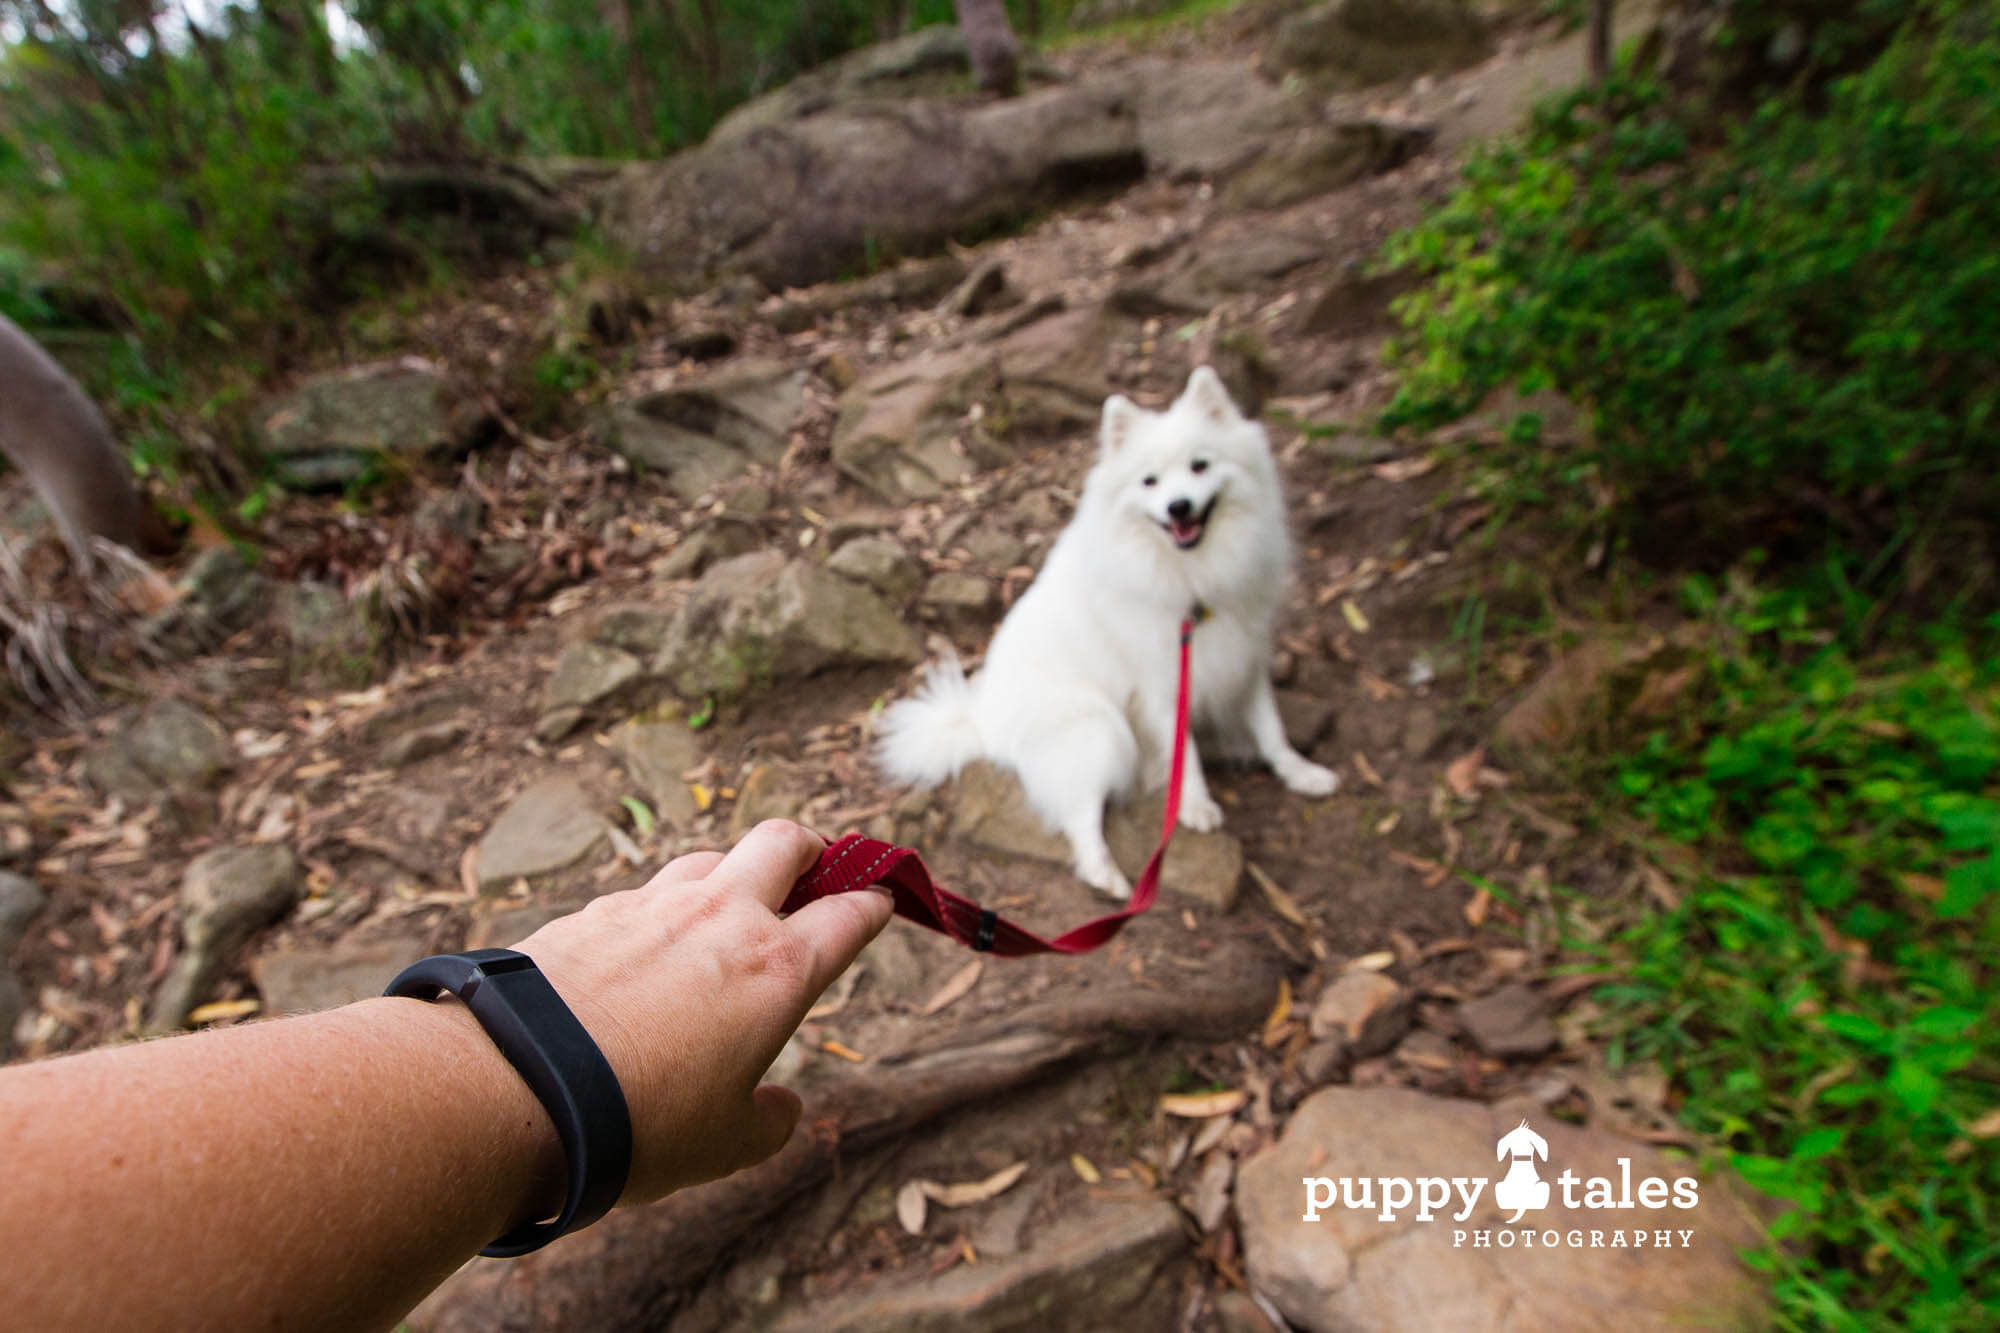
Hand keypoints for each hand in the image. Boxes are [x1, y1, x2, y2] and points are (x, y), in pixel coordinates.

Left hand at [510, 820, 891, 1203]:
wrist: (515, 1089)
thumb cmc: (637, 1124)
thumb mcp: (725, 1145)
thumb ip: (768, 1121)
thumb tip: (782, 1109)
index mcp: (777, 969)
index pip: (849, 914)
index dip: (873, 904)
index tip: (880, 902)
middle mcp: (722, 918)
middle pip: (785, 842)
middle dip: (811, 849)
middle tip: (813, 872)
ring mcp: (653, 905)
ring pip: (709, 858)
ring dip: (731, 875)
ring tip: (726, 912)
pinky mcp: (592, 912)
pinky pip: (642, 895)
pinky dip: (658, 913)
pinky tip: (643, 952)